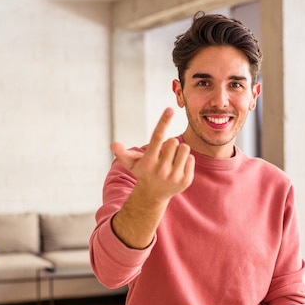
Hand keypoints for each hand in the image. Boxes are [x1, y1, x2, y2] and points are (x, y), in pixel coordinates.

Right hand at [109, 108, 194, 248]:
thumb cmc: (143, 172)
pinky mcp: (185, 180)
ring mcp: (174, 176)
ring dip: (179, 150)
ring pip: (185, 148)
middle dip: (169, 144)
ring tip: (171, 159)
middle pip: (173, 141)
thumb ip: (122, 153)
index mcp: (149, 161)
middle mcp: (161, 170)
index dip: (163, 121)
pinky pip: (191, 159)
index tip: (170, 109)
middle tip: (163, 154)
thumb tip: (113, 145)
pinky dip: (186, 160)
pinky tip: (177, 168)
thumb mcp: (131, 163)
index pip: (157, 137)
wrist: (153, 195)